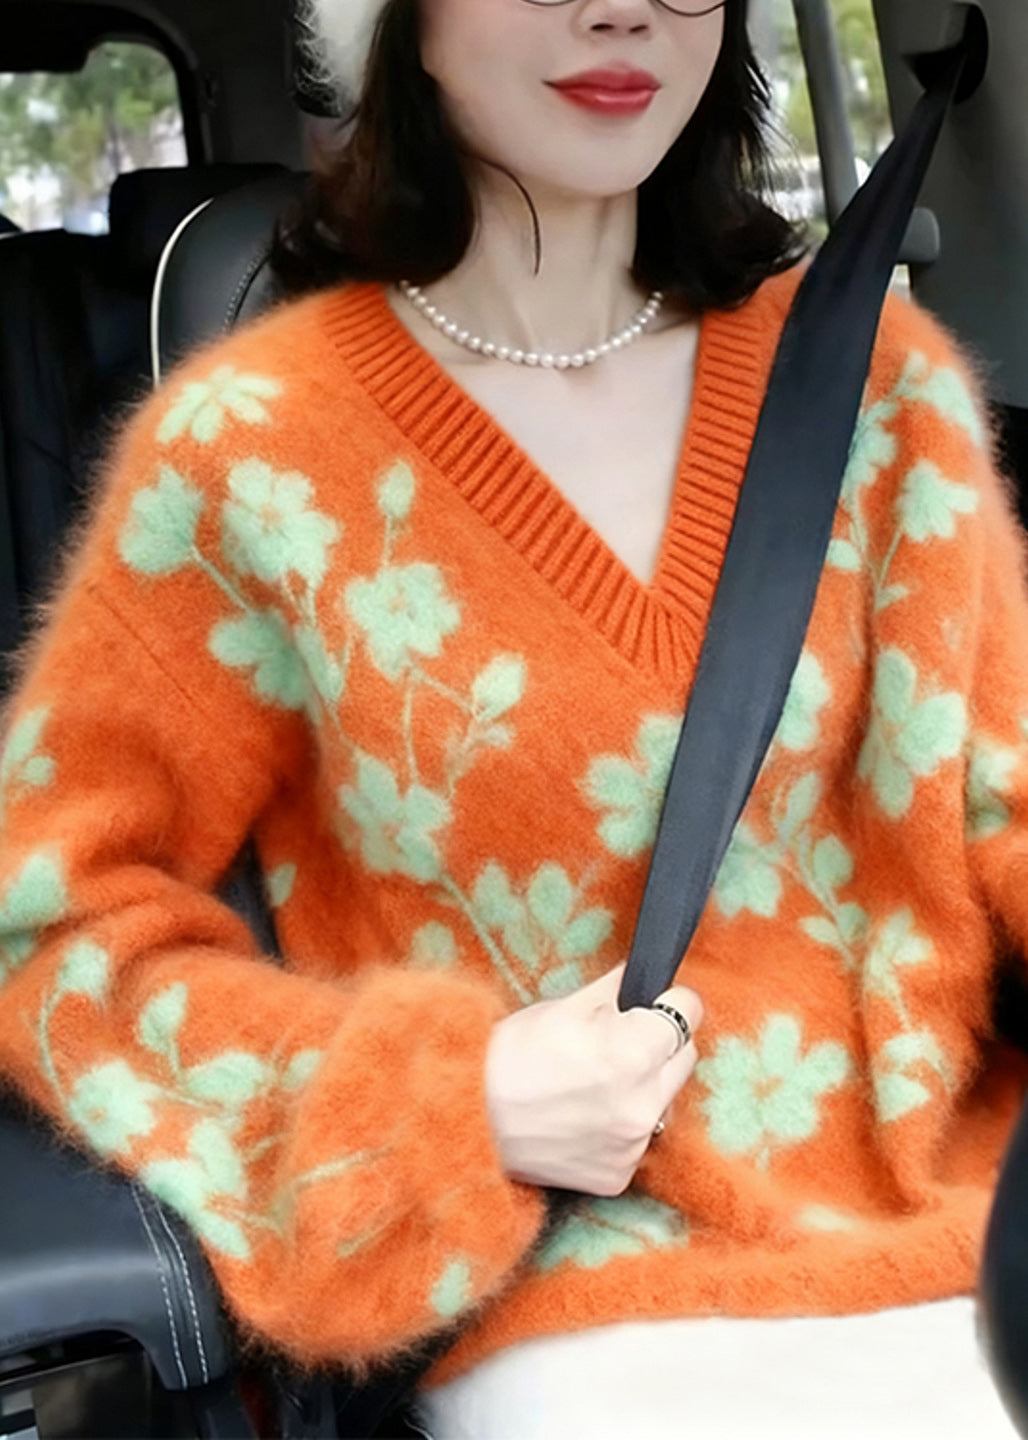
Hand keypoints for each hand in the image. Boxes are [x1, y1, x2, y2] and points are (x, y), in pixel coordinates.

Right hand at [484, 962, 702, 1196]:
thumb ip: (616, 989)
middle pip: (684, 1056)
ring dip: (644, 1086)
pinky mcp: (619, 1176)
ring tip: (594, 1083)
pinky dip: (620, 1126)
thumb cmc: (509, 1058)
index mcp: (633, 1052)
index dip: (669, 1000)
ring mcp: (633, 1145)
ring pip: (664, 1099)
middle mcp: (644, 1103)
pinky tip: (584, 1117)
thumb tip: (645, 975)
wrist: (468, 1121)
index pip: (690, 1011)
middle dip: (658, 1043)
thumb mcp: (563, 1008)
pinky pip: (638, 1139)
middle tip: (615, 1041)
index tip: (653, 1003)